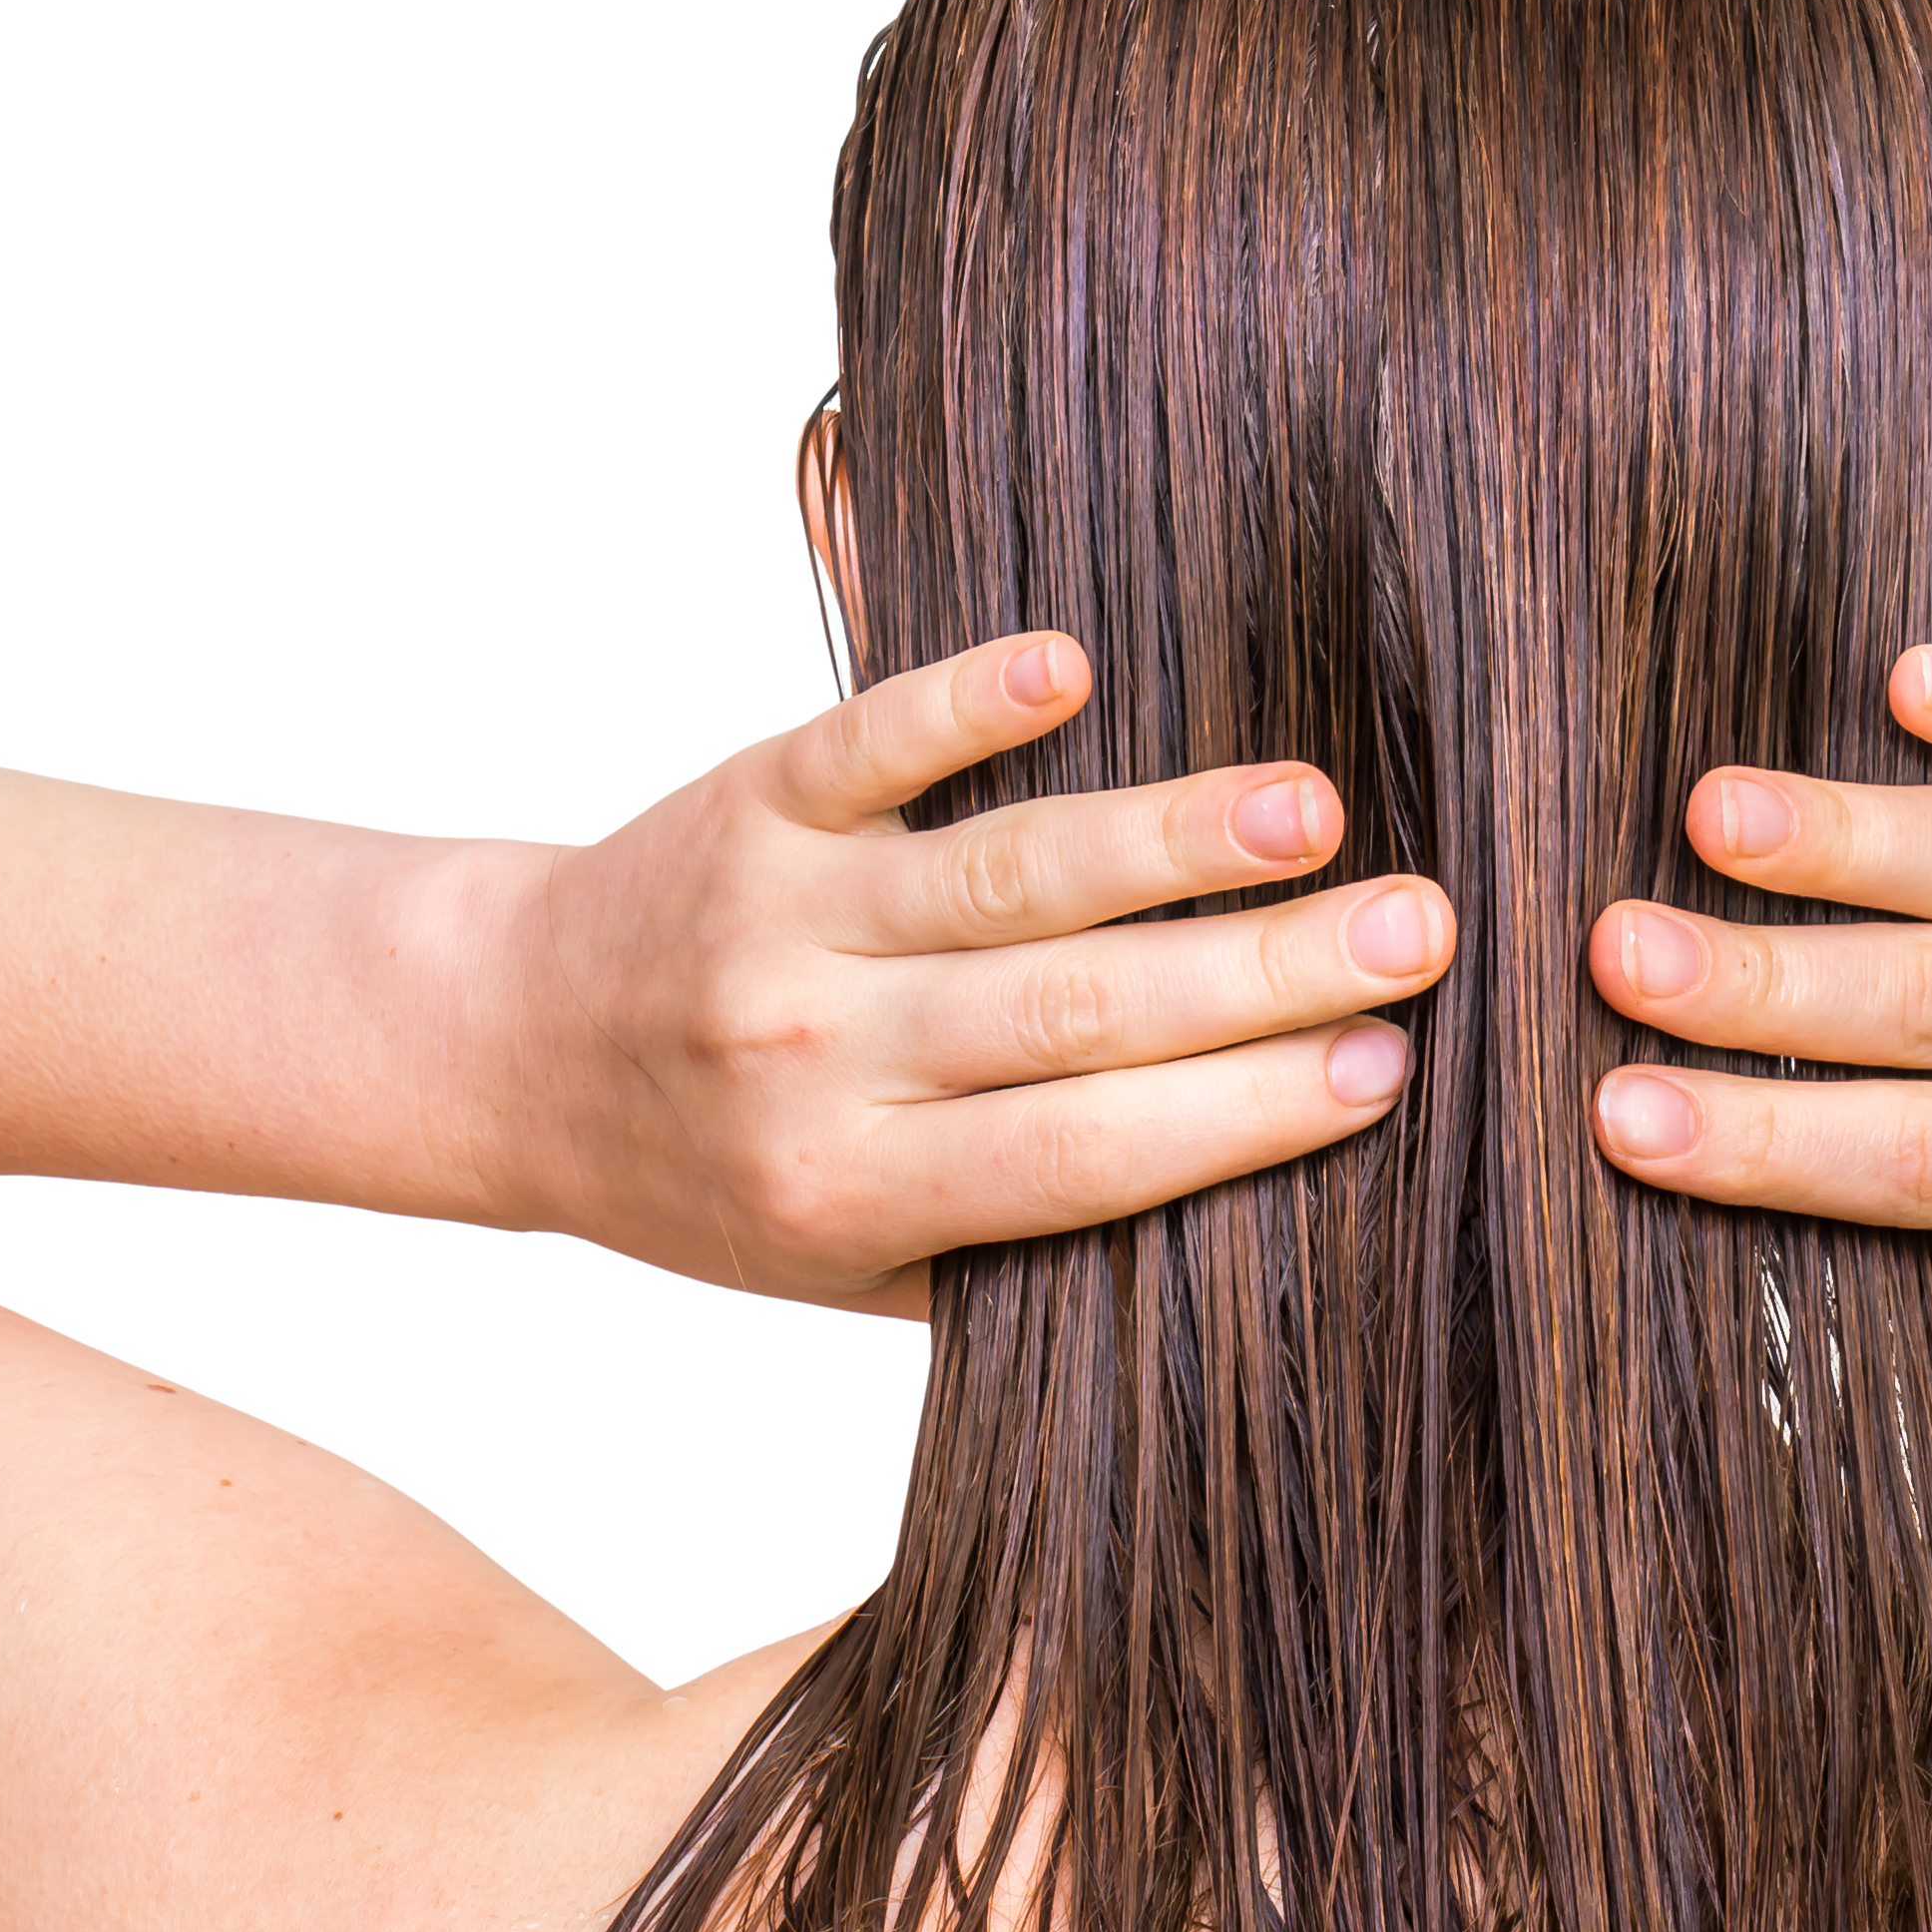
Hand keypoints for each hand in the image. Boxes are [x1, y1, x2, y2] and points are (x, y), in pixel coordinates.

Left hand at [521, 630, 1451, 1312]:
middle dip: (1264, 974)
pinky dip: (963, 705)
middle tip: (1422, 932)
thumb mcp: (848, 1265)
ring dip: (1168, 838)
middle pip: (1074, 1014)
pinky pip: (866, 747)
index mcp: (850, 1194)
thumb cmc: (719, 1173)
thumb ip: (1015, 1242)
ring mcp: (778, 920)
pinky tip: (1072, 667)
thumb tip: (1256, 1190)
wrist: (508, 1052)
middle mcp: (812, 1059)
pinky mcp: (750, 803)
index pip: (1082, 1157)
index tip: (1388, 1070)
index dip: (1242, 1116)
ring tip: (1316, 813)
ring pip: (1003, 875)